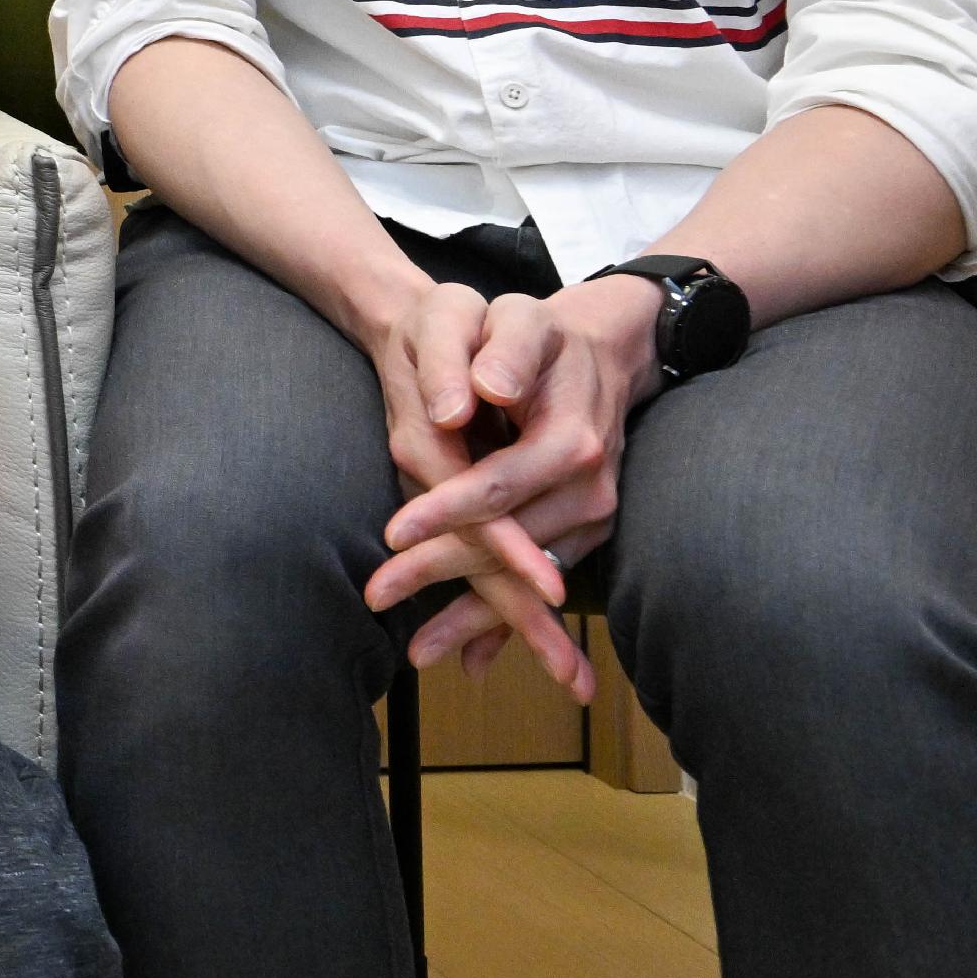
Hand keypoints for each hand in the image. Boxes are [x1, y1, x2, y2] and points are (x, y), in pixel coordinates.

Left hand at [354, 269, 589, 695]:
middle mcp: (590, 487)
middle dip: (443, 574)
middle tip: (378, 596)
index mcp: (569, 439)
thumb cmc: (542, 332)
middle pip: (508, 542)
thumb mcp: (521, 319)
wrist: (598, 350)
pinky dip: (508, 620)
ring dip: (475, 617)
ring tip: (418, 652)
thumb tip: (482, 393)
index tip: (394, 533)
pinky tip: (472, 658)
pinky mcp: (582, 531)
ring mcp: (592, 515)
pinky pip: (540, 580)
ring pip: (527, 576)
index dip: (447, 510)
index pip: (498, 484)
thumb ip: (504, 352)